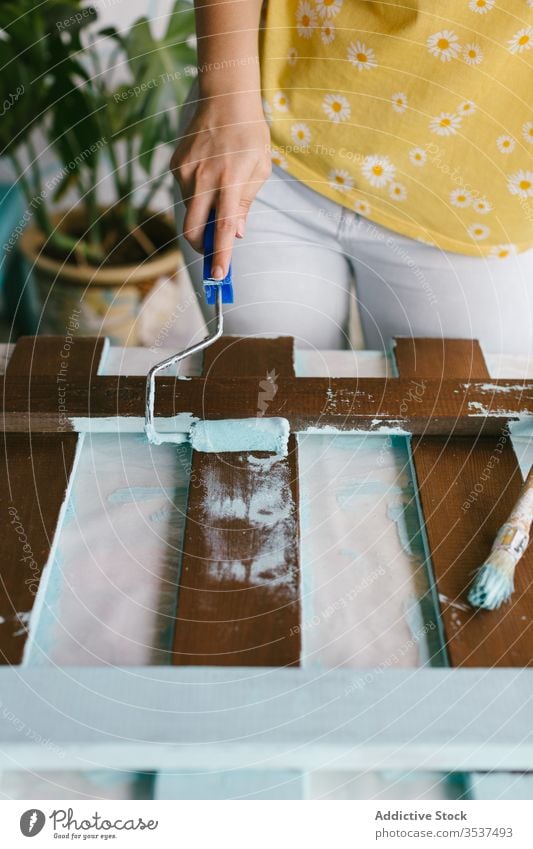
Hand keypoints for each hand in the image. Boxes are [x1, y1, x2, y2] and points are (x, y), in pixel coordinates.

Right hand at [171, 98, 271, 278]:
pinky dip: (196, 194)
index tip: (218, 275)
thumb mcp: (260, 170)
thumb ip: (246, 204)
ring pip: (189, 211)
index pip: (223, 228)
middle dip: (201, 246)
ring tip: (219, 189)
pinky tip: (209, 173)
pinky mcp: (175, 165)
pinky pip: (184, 192)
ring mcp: (186, 172)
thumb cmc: (250, 135)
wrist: (225, 98)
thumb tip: (235, 232)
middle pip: (193, 229)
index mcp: (230, 182)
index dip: (220, 255)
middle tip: (213, 248)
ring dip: (202, 214)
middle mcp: (204, 179)